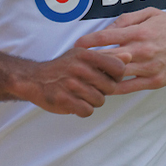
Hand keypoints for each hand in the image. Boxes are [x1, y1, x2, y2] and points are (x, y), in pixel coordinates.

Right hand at [11, 48, 129, 117]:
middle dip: (104, 91)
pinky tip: (75, 103)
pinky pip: (87, 111)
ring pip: (99, 100)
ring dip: (93, 101)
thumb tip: (130, 56)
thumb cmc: (63, 67)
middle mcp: (79, 68)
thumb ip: (107, 57)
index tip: (108, 78)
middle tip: (91, 88)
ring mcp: (71, 84)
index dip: (116, 76)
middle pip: (110, 87)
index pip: (118, 68)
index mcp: (86, 55)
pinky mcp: (64, 100)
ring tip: (82, 95)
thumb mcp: (83, 56)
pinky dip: (83, 109)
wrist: (34, 79)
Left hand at [76, 9, 165, 94]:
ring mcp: (149, 68)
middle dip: (90, 60)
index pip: (107, 37)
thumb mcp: (152, 14)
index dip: (89, 41)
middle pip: (108, 57)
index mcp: (140, 32)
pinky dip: (114, 88)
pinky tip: (104, 87)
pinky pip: (129, 88)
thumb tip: (109, 28)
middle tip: (76, 62)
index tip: (77, 45)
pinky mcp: (155, 81)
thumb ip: (128, 19)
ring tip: (86, 77)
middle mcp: (142, 50)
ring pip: (117, 74)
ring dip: (100, 75)